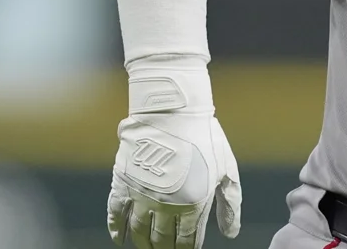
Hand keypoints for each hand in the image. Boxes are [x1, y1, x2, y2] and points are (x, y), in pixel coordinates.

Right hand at [107, 57, 241, 248]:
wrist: (173, 111)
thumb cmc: (205, 137)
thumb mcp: (227, 169)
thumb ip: (229, 204)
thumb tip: (230, 233)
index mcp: (194, 204)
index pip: (188, 239)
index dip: (187, 248)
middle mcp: (166, 205)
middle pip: (163, 239)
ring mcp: (142, 195)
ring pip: (140, 231)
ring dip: (143, 244)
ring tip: (147, 248)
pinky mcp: (123, 183)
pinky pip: (116, 214)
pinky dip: (116, 229)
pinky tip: (120, 238)